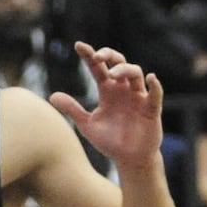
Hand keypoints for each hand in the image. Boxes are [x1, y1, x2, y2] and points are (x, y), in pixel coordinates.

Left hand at [51, 43, 162, 172]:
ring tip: (113, 73)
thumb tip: (51, 96)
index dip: (89, 55)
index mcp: (107, 90)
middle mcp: (122, 89)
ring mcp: (138, 98)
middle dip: (108, 55)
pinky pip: (155, 94)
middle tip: (97, 56)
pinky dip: (155, 86)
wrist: (129, 160)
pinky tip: (151, 78)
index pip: (97, 67)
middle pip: (118, 62)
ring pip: (135, 73)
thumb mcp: (87, 125)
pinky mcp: (151, 109)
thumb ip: (72, 109)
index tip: (78, 45)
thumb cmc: (110, 141)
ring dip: (125, 69)